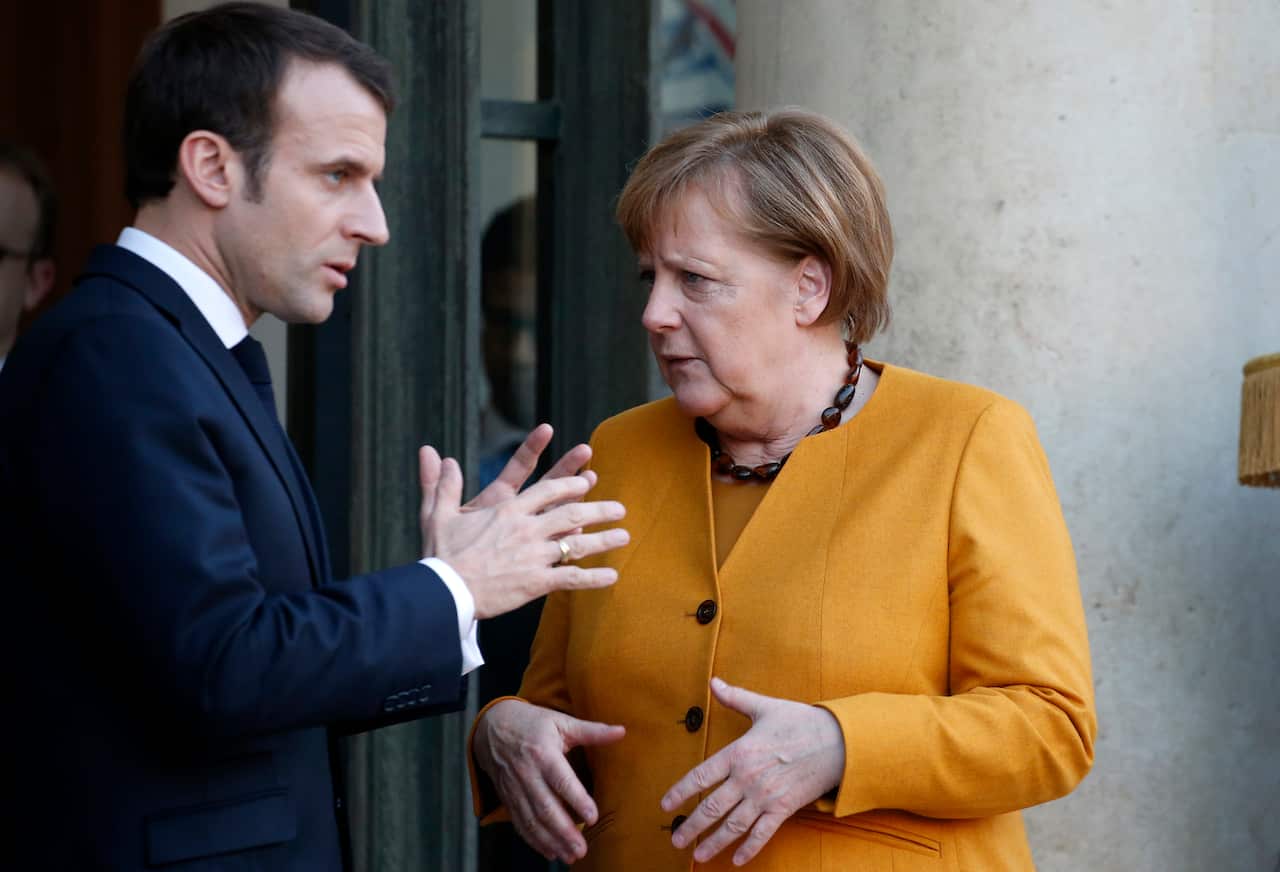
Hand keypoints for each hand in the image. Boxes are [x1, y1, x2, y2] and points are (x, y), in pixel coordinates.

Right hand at [419, 449, 627, 618]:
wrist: (444, 592)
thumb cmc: (440, 554)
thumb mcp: (438, 514)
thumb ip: (441, 484)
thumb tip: (434, 454)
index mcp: (508, 510)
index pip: (548, 490)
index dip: (571, 484)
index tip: (587, 481)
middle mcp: (526, 529)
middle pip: (572, 514)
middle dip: (599, 510)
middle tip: (620, 509)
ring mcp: (534, 556)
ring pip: (578, 545)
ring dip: (604, 540)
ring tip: (624, 536)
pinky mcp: (535, 582)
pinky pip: (571, 578)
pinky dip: (593, 578)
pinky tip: (612, 577)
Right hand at [474, 699, 624, 862]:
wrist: (493, 726)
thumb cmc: (533, 723)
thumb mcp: (562, 722)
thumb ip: (592, 731)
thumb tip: (622, 731)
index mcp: (543, 753)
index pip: (561, 780)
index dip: (577, 799)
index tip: (593, 818)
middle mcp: (527, 773)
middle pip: (545, 807)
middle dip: (564, 831)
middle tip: (582, 849)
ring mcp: (515, 788)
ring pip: (532, 820)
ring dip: (551, 841)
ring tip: (570, 856)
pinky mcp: (508, 798)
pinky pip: (520, 823)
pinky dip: (534, 841)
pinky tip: (550, 852)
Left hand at [662, 677, 844, 865]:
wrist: (837, 741)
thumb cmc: (800, 721)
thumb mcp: (764, 706)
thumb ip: (735, 698)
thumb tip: (714, 682)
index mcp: (738, 753)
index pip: (700, 776)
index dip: (679, 792)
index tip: (665, 806)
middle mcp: (747, 778)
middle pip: (711, 807)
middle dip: (691, 826)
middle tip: (676, 840)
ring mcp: (765, 796)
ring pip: (733, 825)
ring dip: (713, 842)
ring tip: (698, 855)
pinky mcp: (784, 809)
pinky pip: (762, 834)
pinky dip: (748, 848)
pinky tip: (737, 860)